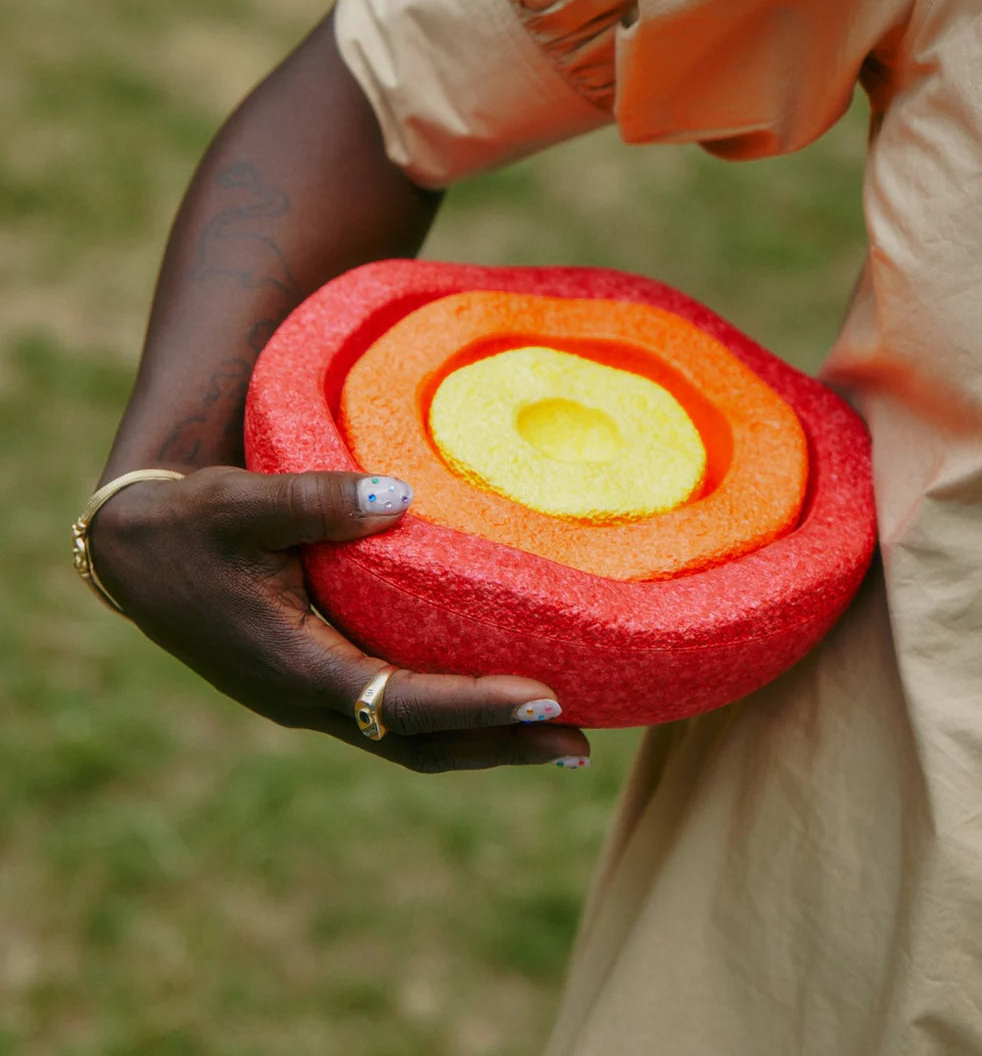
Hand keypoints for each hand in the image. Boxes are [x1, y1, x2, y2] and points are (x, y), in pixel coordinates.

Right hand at [89, 466, 589, 771]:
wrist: (138, 556)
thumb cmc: (188, 526)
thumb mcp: (239, 503)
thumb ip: (315, 501)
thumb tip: (399, 495)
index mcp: (293, 667)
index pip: (400, 704)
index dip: (474, 706)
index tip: (547, 698)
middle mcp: (309, 699)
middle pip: (421, 745)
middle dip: (501, 749)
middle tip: (581, 745)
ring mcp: (316, 697)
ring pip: (413, 740)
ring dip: (486, 743)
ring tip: (562, 735)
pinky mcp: (323, 680)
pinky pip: (399, 714)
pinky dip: (454, 717)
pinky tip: (495, 702)